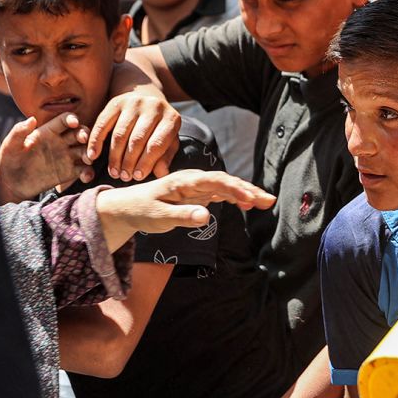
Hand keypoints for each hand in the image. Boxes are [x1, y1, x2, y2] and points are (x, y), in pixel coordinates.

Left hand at [0, 113, 94, 203]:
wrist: (11, 184)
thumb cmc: (9, 161)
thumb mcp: (10, 145)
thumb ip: (19, 132)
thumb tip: (32, 119)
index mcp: (48, 131)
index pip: (65, 120)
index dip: (71, 118)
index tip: (74, 123)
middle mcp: (60, 142)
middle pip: (79, 132)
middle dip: (85, 134)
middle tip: (84, 140)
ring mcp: (66, 157)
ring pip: (85, 150)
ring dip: (90, 152)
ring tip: (88, 158)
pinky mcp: (69, 172)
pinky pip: (83, 170)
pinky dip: (88, 172)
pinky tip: (85, 177)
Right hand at [87, 90, 181, 181]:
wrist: (147, 97)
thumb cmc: (159, 127)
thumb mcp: (169, 141)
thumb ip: (165, 157)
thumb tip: (160, 174)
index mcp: (170, 118)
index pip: (156, 145)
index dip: (145, 163)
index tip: (137, 177)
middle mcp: (153, 107)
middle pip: (137, 140)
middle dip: (129, 162)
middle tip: (124, 177)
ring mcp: (134, 102)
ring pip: (120, 134)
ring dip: (115, 156)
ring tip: (114, 172)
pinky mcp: (116, 102)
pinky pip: (103, 124)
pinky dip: (96, 141)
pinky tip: (93, 156)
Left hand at [96, 169, 275, 247]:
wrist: (128, 206)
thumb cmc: (142, 210)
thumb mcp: (159, 216)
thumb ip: (183, 216)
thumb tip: (207, 216)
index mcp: (184, 181)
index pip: (215, 181)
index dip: (234, 189)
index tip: (250, 199)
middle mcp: (194, 180)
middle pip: (226, 181)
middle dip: (248, 189)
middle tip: (268, 200)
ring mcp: (197, 187)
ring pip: (226, 187)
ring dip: (246, 193)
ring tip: (266, 202)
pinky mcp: (198, 195)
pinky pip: (220, 194)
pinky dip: (235, 198)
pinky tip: (248, 204)